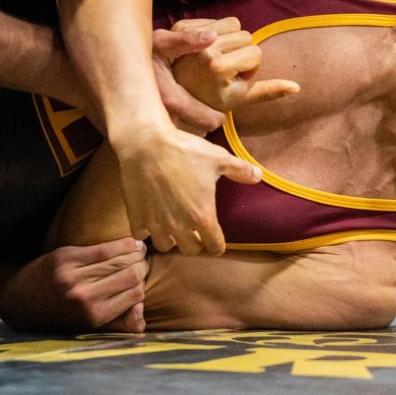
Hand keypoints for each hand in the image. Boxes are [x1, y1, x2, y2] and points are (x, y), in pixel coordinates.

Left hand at [0, 238, 148, 331]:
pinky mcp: (65, 257)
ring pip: (119, 260)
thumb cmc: (57, 317)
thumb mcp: (85, 329)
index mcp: (92, 316)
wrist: (18, 301)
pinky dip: (121, 244)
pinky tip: (130, 242)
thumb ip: (117, 325)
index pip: (134, 295)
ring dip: (136, 253)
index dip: (143, 285)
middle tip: (144, 263)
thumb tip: (141, 311)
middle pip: (130, 276)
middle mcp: (84, 297)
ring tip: (141, 250)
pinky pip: (103, 248)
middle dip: (142, 268)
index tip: (144, 278)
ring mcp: (73, 275)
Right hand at [114, 125, 259, 254]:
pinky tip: (150, 219)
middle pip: (190, 250)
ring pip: (165, 246)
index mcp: (202, 218)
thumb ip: (240, 170)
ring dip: (170, 239)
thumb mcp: (218, 158)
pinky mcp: (137, 216)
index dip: (217, 244)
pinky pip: (141, 235)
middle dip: (194, 242)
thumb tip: (258, 176)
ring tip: (172, 227)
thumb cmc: (184, 151)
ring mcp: (156, 223)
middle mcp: (179, 227)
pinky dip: (146, 230)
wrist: (146, 144)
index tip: (214, 238)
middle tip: (193, 231)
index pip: (215, 247)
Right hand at [151, 25, 225, 134]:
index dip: (217, 117)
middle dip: (203, 125)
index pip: (206, 121)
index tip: (221, 113)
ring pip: (182, 138)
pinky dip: (175, 134)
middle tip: (208, 114)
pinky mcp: (142, 130)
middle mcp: (161, 118)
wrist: (111, 66)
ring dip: (190, 129)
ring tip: (193, 117)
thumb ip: (187, 40)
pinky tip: (176, 119)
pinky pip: (167, 139)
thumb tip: (212, 37)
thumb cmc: (140, 52)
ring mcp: (151, 126)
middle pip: (196, 134)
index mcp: (171, 99)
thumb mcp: (162, 42)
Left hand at [170, 17, 298, 112]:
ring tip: (218, 57)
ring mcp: (192, 34)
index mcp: (219, 66)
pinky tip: (207, 47)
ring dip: (232, 39)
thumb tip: (297, 87)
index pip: (256, 53)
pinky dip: (218, 30)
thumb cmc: (211, 97)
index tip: (233, 79)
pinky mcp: (182, 25)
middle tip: (225, 69)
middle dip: (241, 52)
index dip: (249, 67)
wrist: (178, 93)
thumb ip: (268, 92)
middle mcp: (205, 48)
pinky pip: (218, 18)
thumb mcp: (240, 98)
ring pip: (234, 24)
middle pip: (246, 36)